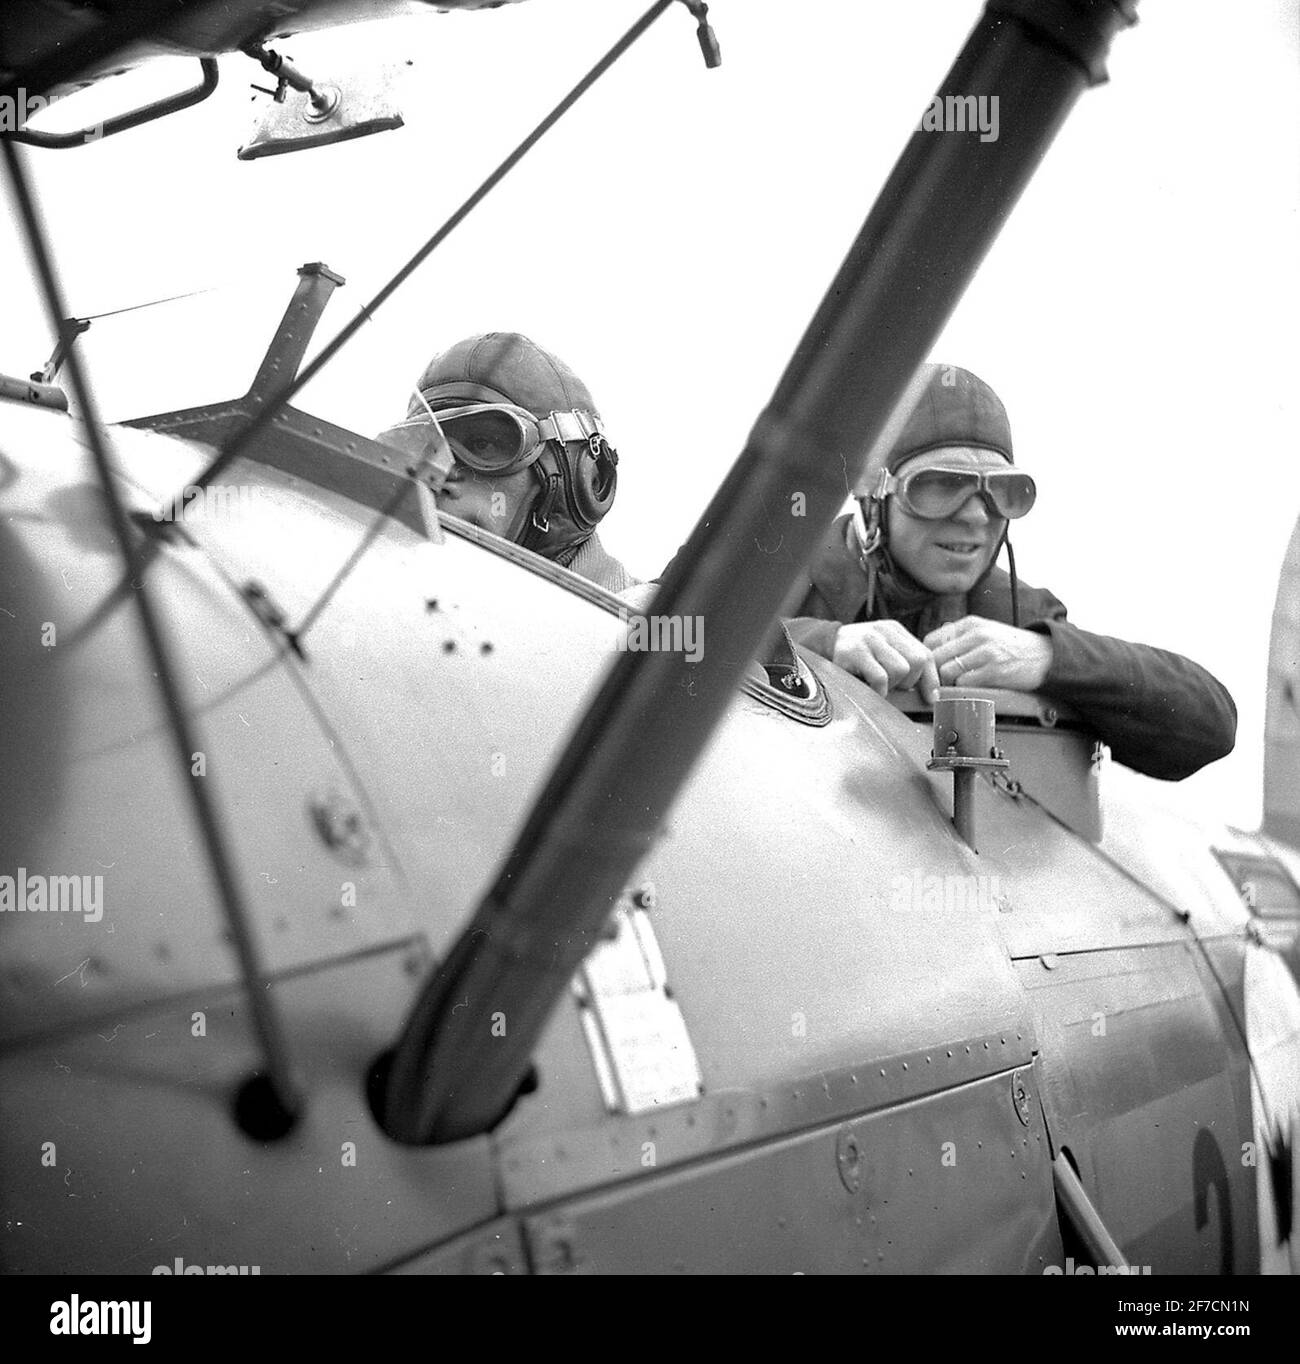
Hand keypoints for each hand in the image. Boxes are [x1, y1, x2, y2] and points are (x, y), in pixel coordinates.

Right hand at [832, 619, 940, 701]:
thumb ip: (902, 662)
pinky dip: (879, 690)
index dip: (931, 678)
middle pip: (918, 660)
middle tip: (894, 686)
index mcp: (895, 630)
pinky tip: (870, 689)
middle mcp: (885, 631)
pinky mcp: (855, 652)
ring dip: (892, 685)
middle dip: (910, 681)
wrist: (820, 646)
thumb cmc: (855, 657)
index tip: (931, 697)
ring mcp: (869, 639)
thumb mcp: (881, 652)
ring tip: (878, 684)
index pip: (925, 653)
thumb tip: (929, 692)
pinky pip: (880, 677)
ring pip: (901, 669)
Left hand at [923, 616, 1053, 691]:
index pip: (931, 640)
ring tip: (958, 685)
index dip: (927, 658)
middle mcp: (976, 635)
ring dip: (949, 683)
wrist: (1047, 655)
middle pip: (935, 657)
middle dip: (933, 674)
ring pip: (947, 672)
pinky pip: (964, 684)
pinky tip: (973, 688)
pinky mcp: (994, 671)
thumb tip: (929, 650)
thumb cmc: (1011, 647)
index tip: (931, 669)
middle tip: (938, 684)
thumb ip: (959, 638)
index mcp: (970, 624)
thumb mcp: (985, 631)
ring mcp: (985, 653)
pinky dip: (963, 690)